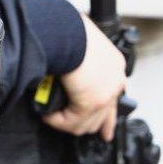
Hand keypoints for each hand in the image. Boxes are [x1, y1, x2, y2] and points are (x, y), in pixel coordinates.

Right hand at [42, 13, 125, 141]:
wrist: (67, 31)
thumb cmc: (69, 31)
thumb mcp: (80, 47)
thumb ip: (78, 64)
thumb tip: (65, 74)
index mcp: (114, 67)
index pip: (115, 99)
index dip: (108, 118)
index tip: (105, 131)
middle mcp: (114, 82)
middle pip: (103, 117)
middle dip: (88, 126)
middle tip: (71, 128)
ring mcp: (105, 95)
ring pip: (86, 124)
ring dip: (66, 122)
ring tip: (52, 115)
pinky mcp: (91, 103)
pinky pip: (71, 122)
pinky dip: (56, 121)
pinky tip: (47, 114)